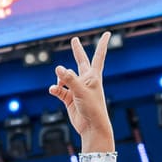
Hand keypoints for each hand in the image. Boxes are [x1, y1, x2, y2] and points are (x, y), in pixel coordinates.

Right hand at [48, 32, 113, 147]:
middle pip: (80, 61)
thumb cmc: (93, 108)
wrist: (92, 127)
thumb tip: (58, 68)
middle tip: (74, 40)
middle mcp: (85, 80)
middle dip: (77, 51)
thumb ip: (69, 79)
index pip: (98, 55)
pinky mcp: (69, 99)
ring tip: (59, 85)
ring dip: (59, 79)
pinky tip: (53, 90)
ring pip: (64, 77)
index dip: (102, 44)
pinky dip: (55, 89)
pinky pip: (58, 89)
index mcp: (94, 76)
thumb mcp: (81, 91)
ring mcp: (77, 89)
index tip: (107, 33)